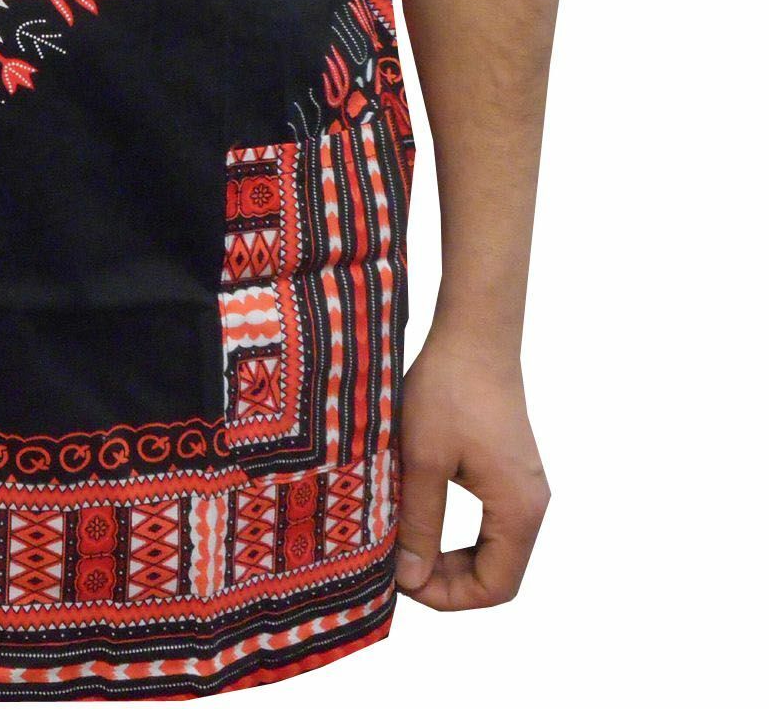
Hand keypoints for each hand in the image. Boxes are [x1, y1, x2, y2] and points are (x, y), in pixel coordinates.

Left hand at [396, 326, 549, 608]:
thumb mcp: (422, 460)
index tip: (403, 581)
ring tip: (405, 544)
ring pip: (493, 547)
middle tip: (399, 566)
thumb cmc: (448, 391)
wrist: (474, 334)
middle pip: (498, 573)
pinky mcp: (509, 468)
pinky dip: (458, 531)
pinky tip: (421, 515)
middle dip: (448, 581)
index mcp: (519, 511)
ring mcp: (523, 486)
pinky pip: (491, 521)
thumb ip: (418, 523)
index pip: (496, 587)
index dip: (448, 597)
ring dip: (450, 556)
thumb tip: (410, 579)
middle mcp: (531, 505)